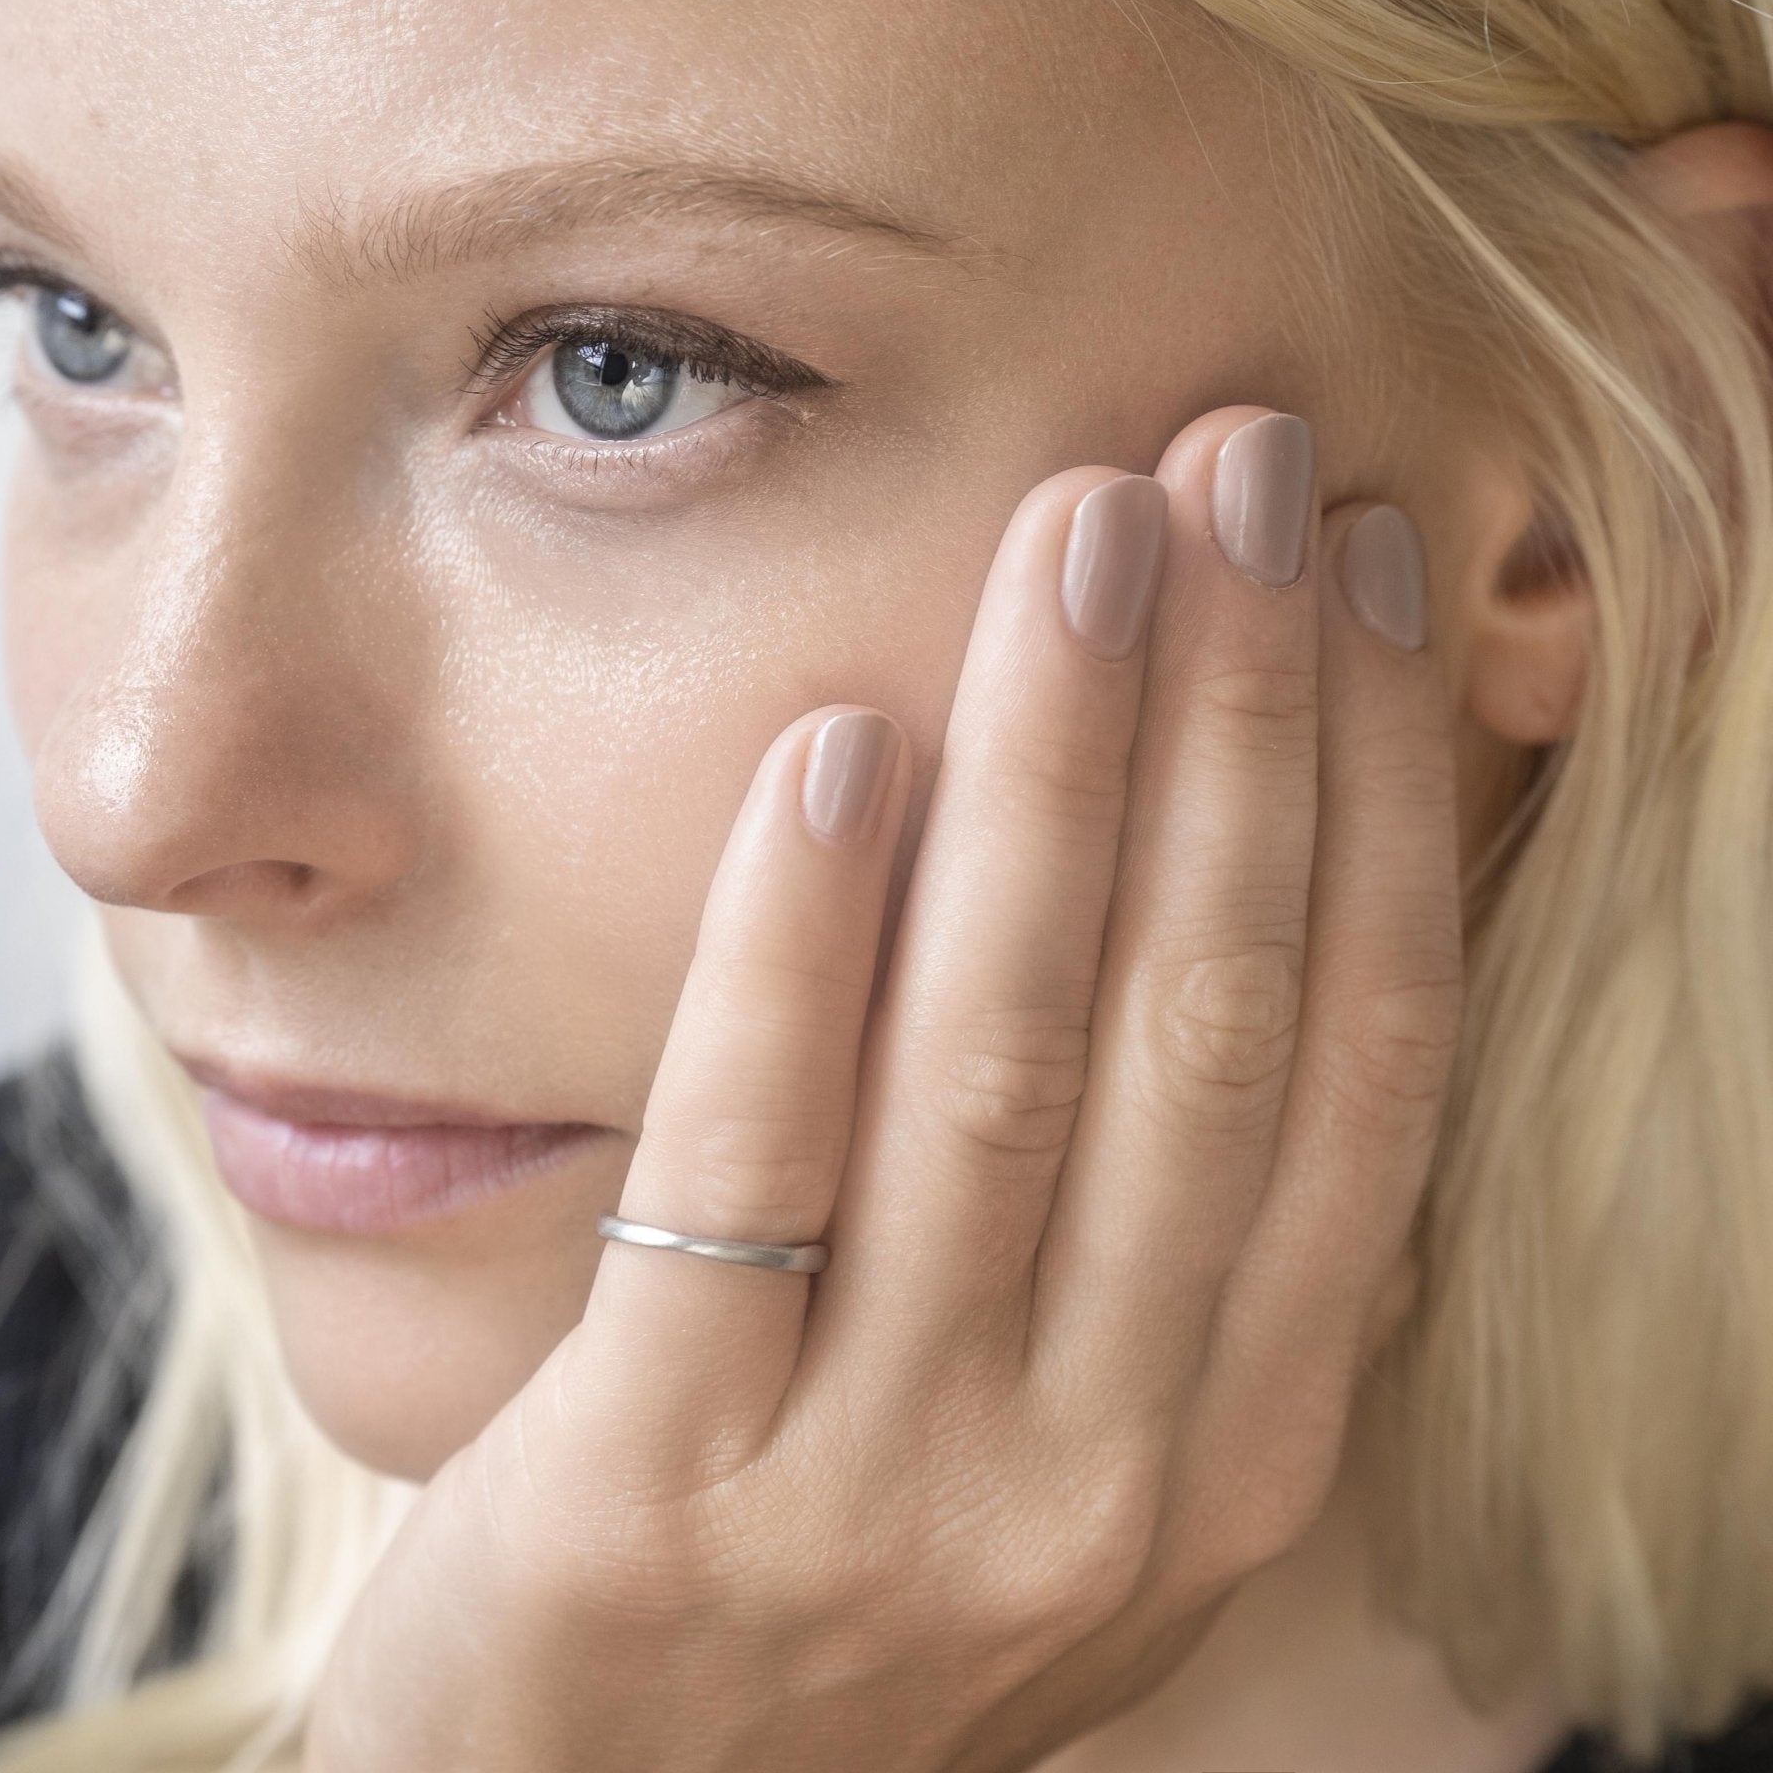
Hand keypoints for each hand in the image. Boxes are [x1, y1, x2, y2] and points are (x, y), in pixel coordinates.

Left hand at [304, 404, 1461, 1772]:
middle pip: (1204, 1025)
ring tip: (1073, 538)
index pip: (1353, 1063)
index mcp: (1232, 1437)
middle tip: (1236, 465)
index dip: (1380, 799)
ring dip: (1055, 774)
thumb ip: (1153, 1233)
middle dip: (1242, 716)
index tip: (1367, 580)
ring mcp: (892, 1496)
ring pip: (1005, 1069)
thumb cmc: (836, 1576)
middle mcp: (1105, 1468)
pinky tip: (834, 755)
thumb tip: (1234, 898)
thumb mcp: (1055, 1443)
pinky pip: (753, 1171)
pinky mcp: (663, 1500)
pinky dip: (800, 949)